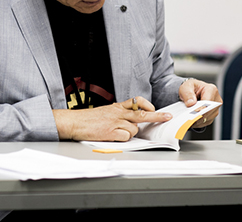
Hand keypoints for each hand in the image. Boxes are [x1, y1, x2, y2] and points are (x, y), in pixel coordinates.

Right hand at [52, 97, 172, 141]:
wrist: (74, 122)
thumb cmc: (88, 119)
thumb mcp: (105, 111)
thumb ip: (119, 114)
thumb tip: (132, 122)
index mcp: (117, 106)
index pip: (136, 102)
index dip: (147, 105)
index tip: (153, 109)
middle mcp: (118, 113)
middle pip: (142, 114)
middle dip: (157, 116)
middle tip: (167, 117)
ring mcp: (115, 122)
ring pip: (134, 129)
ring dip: (130, 133)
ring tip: (117, 132)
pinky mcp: (111, 132)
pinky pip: (126, 137)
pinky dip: (122, 139)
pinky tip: (113, 136)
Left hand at [179, 78, 221, 127]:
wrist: (191, 92)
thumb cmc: (190, 88)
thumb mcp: (186, 86)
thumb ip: (187, 94)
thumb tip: (191, 103)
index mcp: (211, 89)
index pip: (208, 102)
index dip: (200, 108)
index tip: (193, 113)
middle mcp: (216, 100)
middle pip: (208, 111)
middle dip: (198, 115)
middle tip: (188, 119)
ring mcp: (215, 109)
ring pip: (207, 118)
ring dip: (197, 120)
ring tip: (188, 120)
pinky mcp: (212, 116)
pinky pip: (205, 122)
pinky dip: (197, 123)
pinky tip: (191, 121)